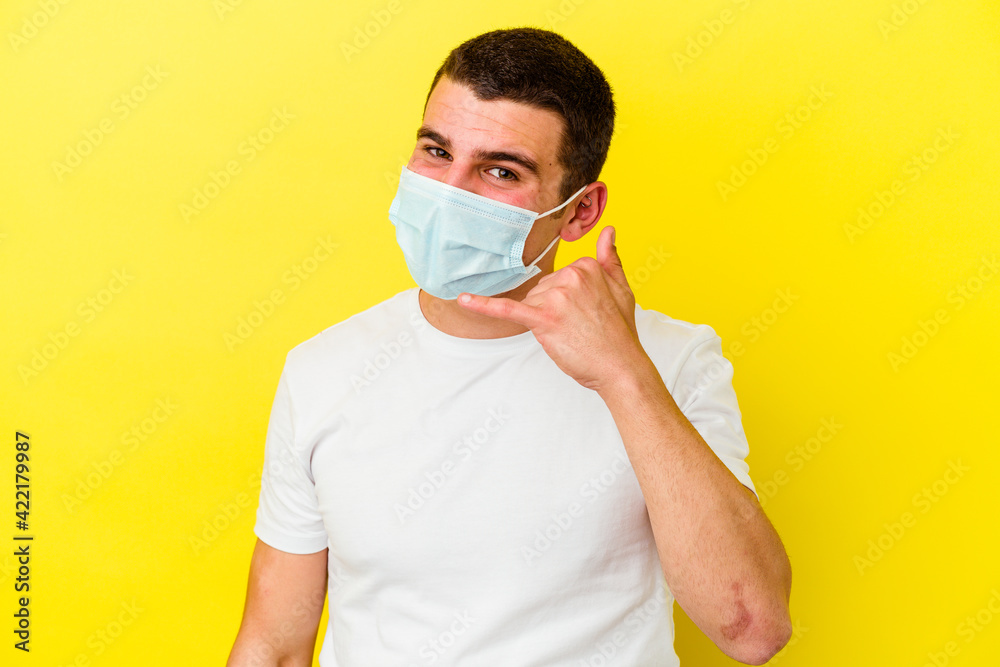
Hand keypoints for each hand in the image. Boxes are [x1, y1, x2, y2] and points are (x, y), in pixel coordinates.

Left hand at [458, 226, 651, 392]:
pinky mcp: (543, 319)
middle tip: (579, 328)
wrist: (621, 367)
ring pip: (530, 304)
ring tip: (571, 334)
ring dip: (544, 322)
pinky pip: (507, 309)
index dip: (565, 300)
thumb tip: (609, 230)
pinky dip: (483, 305)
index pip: (557, 278)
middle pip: (540, 290)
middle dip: (552, 311)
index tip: (585, 314)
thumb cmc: (619, 333)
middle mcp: (570, 276)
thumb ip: (611, 257)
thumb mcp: (622, 288)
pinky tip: (463, 299)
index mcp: (586, 266)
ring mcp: (555, 297)